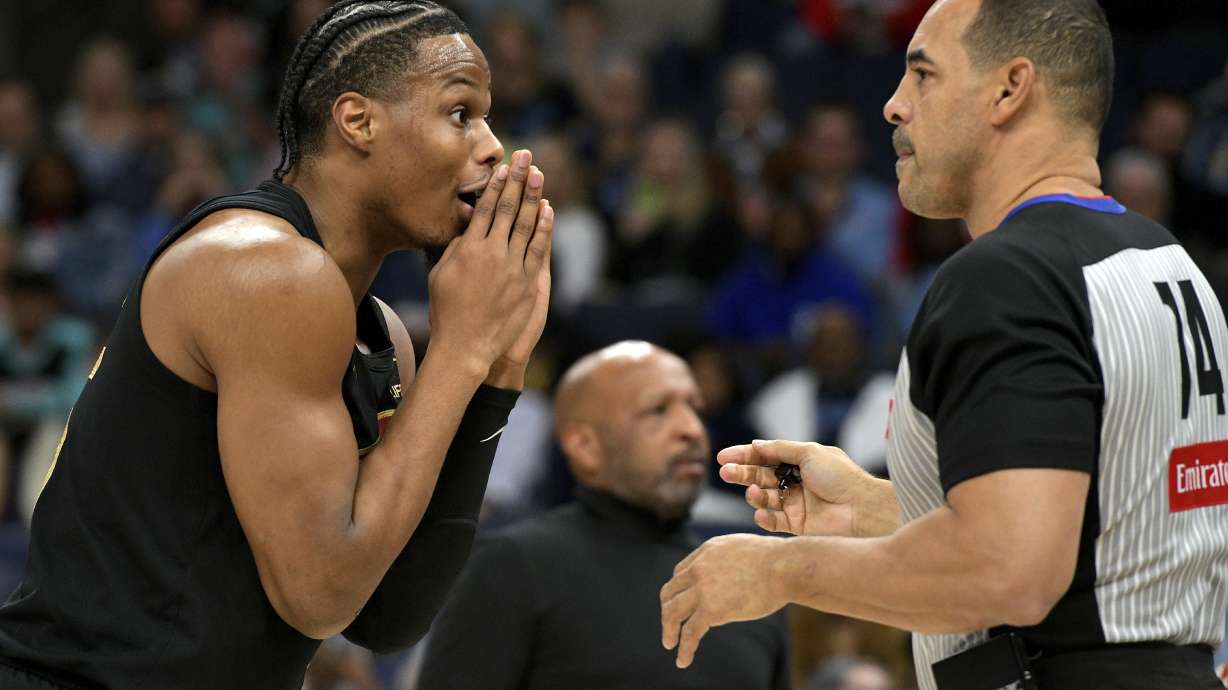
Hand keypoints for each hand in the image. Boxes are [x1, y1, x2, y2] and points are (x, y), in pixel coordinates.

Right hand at [427, 150, 552, 377]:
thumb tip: (470, 225)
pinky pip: (538, 250)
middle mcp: (492, 254)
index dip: (495, 185)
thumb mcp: (440, 273)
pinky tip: (547, 210)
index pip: (486, 208)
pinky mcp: (527, 284)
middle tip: (526, 157)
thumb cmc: (447, 310)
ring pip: (527, 225)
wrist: (466, 345)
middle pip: (508, 209)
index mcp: (469, 249)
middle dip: (518, 180)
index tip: (503, 167)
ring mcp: (512, 268)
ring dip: (533, 197)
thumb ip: (456, 247)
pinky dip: (544, 228)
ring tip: (539, 174)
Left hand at [659, 534, 787, 668]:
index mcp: (707, 552)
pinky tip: (683, 660)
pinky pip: (690, 632)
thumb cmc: (775, 561)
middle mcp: (699, 568)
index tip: (682, 602)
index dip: (679, 589)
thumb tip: (733, 575)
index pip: (681, 572)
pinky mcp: (711, 609)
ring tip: (669, 643)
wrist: (784, 567)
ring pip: (673, 611)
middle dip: (667, 608)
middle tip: (670, 624)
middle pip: (670, 590)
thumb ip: (728, 561)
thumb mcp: (742, 549)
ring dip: (668, 629)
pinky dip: (684, 648)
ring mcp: (703, 588)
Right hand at [718, 439, 896, 537]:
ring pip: (764, 498)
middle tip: (725, 473)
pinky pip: (773, 521)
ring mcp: (796, 504)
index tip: (723, 457)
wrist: (862, 510)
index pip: (766, 457)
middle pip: (761, 477)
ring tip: (752, 493)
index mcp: (800, 462)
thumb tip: (755, 444)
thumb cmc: (841, 477)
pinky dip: (764, 517)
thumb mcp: (809, 452)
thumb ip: (780, 449)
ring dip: (754, 495)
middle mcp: (796, 482)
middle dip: (742, 474)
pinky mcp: (797, 525)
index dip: (744, 456)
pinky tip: (761, 513)